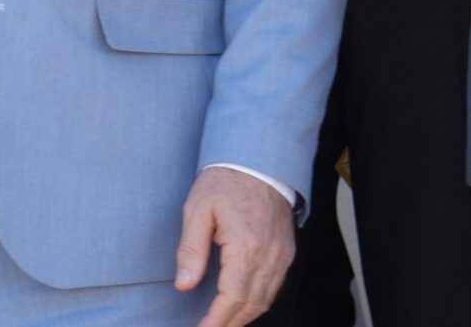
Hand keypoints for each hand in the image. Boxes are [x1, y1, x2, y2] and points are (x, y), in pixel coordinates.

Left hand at [174, 167, 293, 326]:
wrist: (258, 159)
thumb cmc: (224, 181)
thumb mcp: (198, 210)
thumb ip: (191, 250)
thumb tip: (184, 284)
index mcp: (246, 245)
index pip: (232, 298)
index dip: (216, 321)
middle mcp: (269, 254)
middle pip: (251, 306)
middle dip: (228, 324)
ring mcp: (281, 254)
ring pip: (265, 300)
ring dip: (244, 317)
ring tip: (222, 322)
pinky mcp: (286, 251)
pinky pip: (275, 288)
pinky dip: (258, 302)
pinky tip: (242, 305)